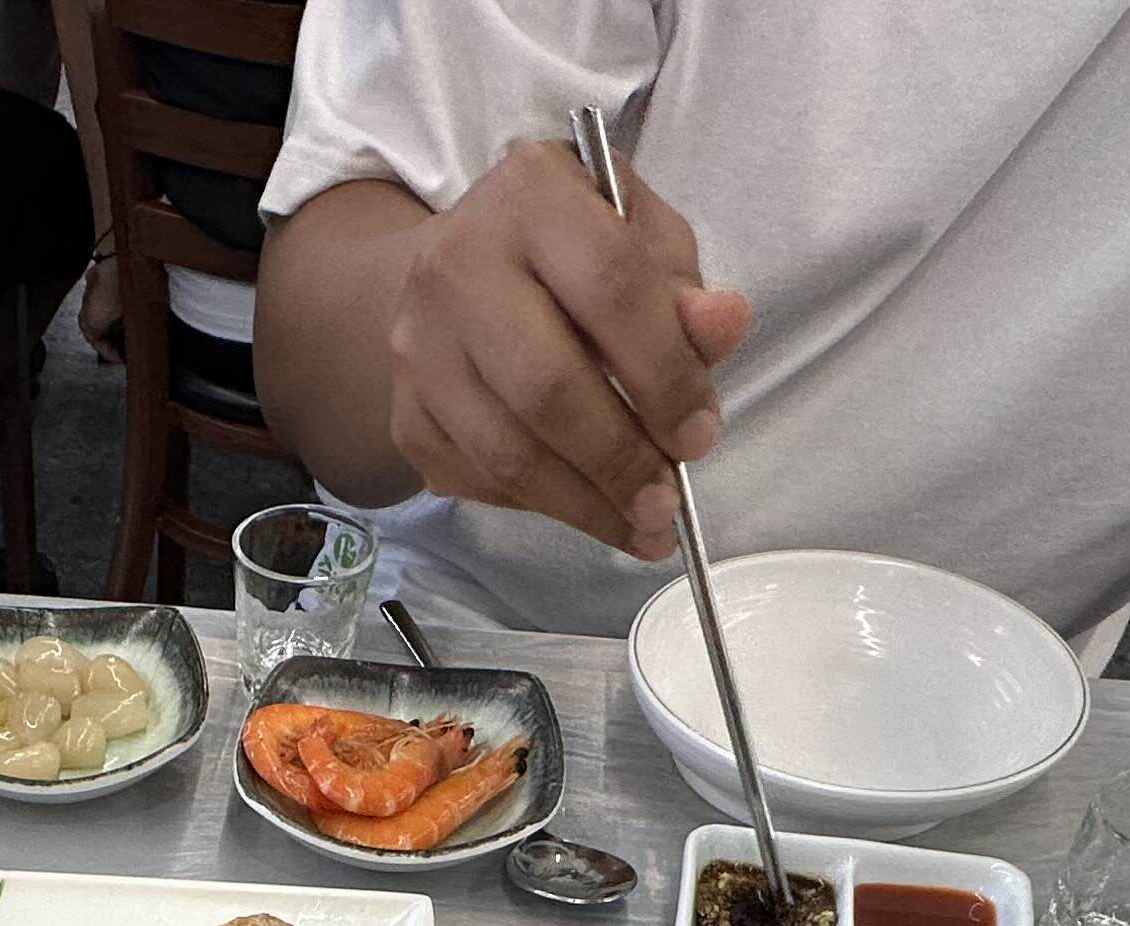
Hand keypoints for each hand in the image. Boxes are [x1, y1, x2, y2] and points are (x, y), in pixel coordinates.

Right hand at [385, 141, 750, 558]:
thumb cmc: (572, 251)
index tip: (699, 434)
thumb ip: (682, 288)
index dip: (663, 374)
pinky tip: (585, 508)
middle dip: (619, 456)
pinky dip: (539, 506)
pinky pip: (477, 479)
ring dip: (583, 502)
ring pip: (507, 450)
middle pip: (547, 385)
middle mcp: (457, 262)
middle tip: (666, 501)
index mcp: (531, 194)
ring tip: (639, 527)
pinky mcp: (406, 412)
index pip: (610, 288)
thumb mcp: (641, 239)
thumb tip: (723, 325)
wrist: (462, 271)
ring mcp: (420, 343)